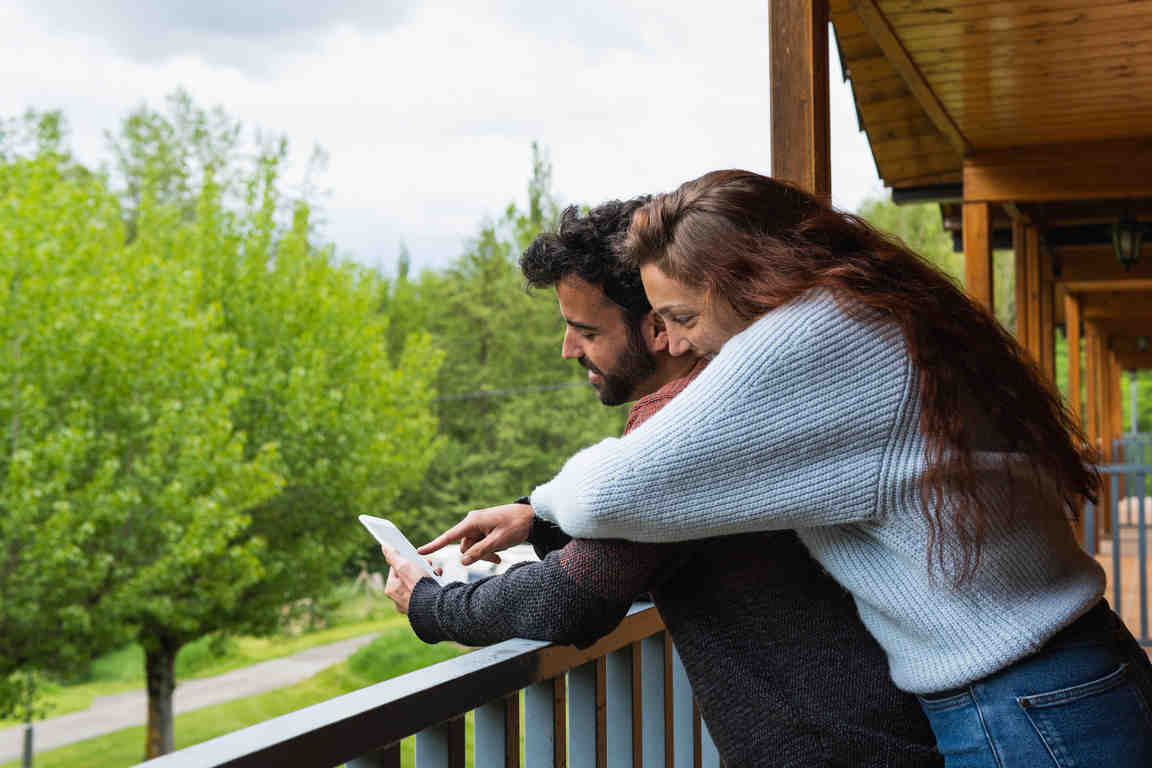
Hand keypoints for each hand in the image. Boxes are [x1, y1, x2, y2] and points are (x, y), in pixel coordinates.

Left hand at [381, 544, 441, 614]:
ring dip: (427, 575)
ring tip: (435, 571)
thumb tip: (384, 546)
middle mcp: (399, 599)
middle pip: (408, 576)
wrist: (435, 606)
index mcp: (391, 589)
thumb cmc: (419, 586)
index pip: (395, 569)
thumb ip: (393, 556)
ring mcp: (411, 605)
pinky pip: (426, 593)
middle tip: (427, 562)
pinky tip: (438, 580)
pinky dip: (432, 585)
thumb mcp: (405, 566)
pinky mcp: (422, 608)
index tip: (413, 556)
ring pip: (418, 584)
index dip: (405, 560)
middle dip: (419, 567)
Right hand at [418, 503, 534, 565]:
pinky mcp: (484, 529)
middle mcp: (472, 522)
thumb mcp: (498, 541)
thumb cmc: (516, 526)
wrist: (531, 517)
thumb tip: (463, 561)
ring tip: (498, 555)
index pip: (449, 536)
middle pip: (464, 546)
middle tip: (494, 558)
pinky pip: (479, 544)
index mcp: (473, 521)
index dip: (434, 545)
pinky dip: (486, 550)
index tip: (419, 552)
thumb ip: (480, 552)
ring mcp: (478, 525)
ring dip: (483, 554)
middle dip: (476, 555)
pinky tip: (498, 553)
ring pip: (472, 547)